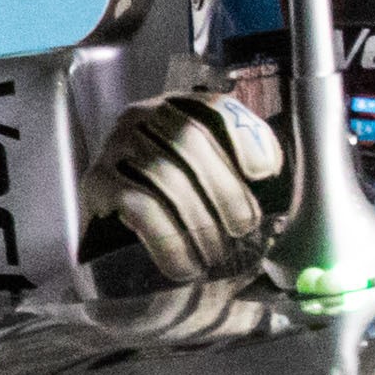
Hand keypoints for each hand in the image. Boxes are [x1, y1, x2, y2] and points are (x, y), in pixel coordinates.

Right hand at [92, 88, 286, 281]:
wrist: (110, 244)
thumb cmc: (175, 208)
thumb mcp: (209, 179)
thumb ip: (239, 170)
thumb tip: (277, 177)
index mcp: (179, 109)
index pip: (216, 107)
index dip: (245, 137)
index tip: (266, 173)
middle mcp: (143, 117)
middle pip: (191, 140)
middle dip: (227, 190)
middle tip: (244, 228)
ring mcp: (114, 146)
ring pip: (166, 175)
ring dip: (200, 221)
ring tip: (215, 254)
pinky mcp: (96, 183)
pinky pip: (139, 207)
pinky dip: (170, 241)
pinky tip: (185, 266)